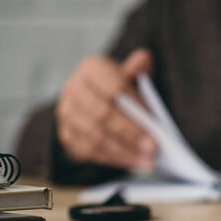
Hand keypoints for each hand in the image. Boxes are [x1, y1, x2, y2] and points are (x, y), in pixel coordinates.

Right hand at [55, 49, 156, 169]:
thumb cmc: (118, 85)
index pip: (113, 87)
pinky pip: (90, 151)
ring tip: (148, 159)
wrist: (93, 98)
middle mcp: (73, 89)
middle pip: (103, 114)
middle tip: (153, 146)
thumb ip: (138, 69)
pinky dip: (115, 159)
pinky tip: (134, 162)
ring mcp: (67, 114)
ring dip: (124, 150)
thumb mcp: (130, 73)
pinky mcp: (67, 135)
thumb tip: (144, 58)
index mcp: (91, 68)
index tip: (153, 120)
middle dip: (130, 133)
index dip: (134, 105)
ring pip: (96, 136)